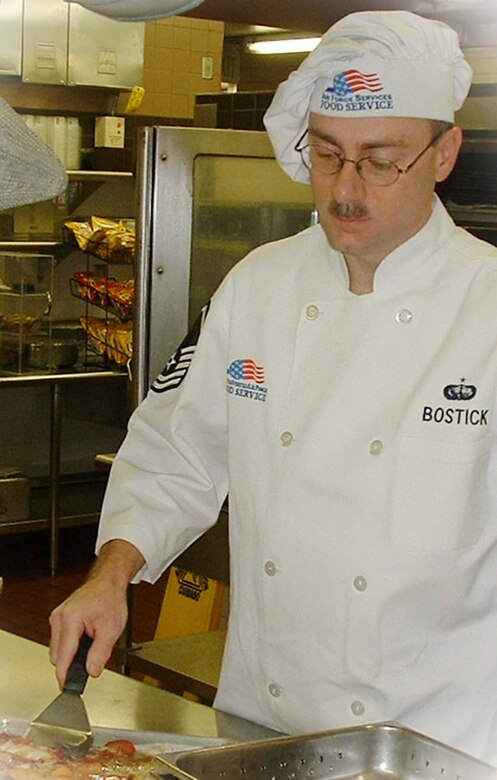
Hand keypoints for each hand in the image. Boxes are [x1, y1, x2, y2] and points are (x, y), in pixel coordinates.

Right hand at [49, 539, 144, 687]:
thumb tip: (92, 671)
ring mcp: (56, 617)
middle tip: (91, 661)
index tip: (67, 688)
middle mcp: (59, 618)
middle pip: (58, 655)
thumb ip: (100, 653)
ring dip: (71, 654)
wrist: (107, 582)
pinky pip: (60, 640)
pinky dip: (70, 645)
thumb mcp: (111, 629)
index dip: (65, 675)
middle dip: (72, 663)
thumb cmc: (110, 599)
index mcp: (70, 620)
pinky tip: (83, 640)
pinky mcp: (58, 618)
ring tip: (90, 644)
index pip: (63, 657)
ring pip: (57, 649)